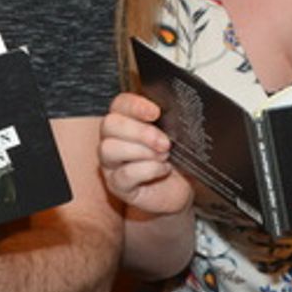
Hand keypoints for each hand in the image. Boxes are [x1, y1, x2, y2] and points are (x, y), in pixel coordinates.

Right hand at [99, 92, 192, 216]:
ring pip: (109, 148)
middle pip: (110, 124)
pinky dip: (148, 170)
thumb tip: (177, 110)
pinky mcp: (117, 185)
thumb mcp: (177, 134)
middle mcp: (113, 138)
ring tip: (164, 157)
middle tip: (165, 143)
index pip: (120, 104)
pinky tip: (163, 169)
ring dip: (142, 151)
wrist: (183, 188)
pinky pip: (124, 174)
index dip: (135, 105)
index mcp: (126, 119)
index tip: (156, 112)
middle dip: (140, 132)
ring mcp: (111, 163)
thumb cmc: (177, 157)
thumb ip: (171, 120)